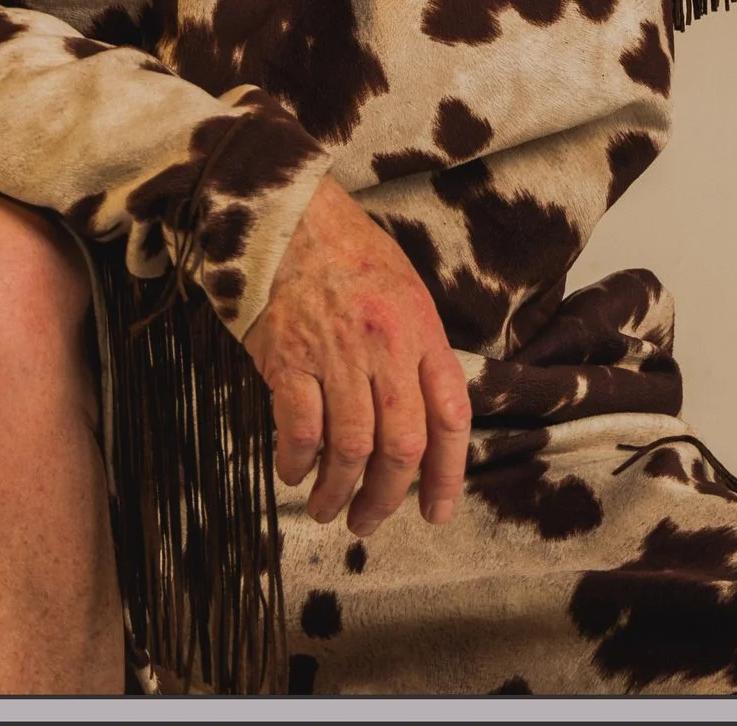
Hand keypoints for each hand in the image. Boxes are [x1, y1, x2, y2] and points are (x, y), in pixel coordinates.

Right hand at [241, 175, 470, 533]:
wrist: (287, 213)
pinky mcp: (286, 358)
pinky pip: (299, 429)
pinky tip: (292, 472)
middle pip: (401, 444)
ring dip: (339, 491)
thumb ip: (416, 351)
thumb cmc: (346, 251)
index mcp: (422, 329)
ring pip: (351, 447)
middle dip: (388, 497)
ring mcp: (336, 353)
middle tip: (370, 522)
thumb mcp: (404, 290)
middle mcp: (386, 346)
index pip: (450, 415)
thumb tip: (420, 421)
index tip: (437, 512)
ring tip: (328, 509)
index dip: (448, 474)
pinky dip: (296, 462)